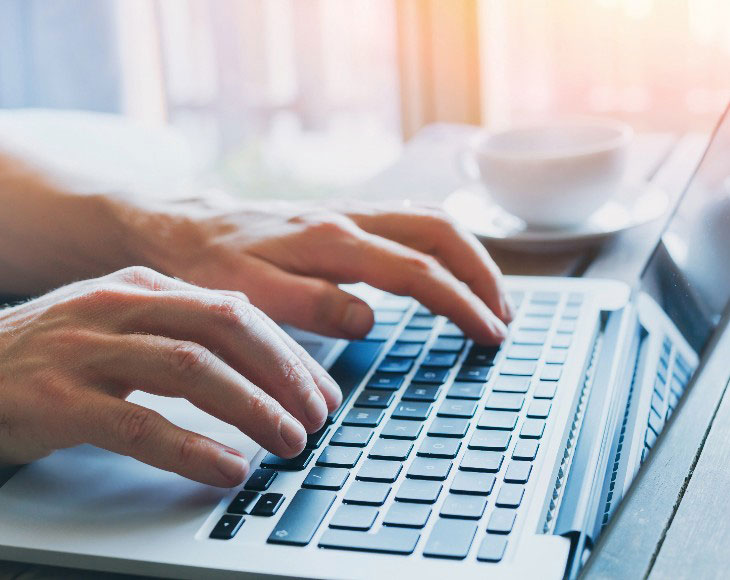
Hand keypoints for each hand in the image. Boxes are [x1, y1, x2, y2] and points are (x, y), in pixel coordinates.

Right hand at [0, 267, 340, 486]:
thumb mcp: (128, 325)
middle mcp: (122, 305)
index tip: (322, 392)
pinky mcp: (58, 399)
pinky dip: (193, 448)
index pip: (238, 312)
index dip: (290, 355)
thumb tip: (267, 364)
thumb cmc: (61, 354)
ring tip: (290, 442)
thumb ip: (188, 333)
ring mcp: (88, 348)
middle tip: (318, 417)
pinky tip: (229, 468)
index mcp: (147, 285)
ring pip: (192, 369)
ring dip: (253, 408)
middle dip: (284, 374)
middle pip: (227, 328)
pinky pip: (140, 424)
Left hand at [129, 196, 512, 343]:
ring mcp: (350, 213)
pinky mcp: (345, 217)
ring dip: (470, 255)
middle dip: (482, 273)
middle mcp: (349, 218)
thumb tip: (370, 320)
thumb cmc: (211, 266)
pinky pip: (411, 221)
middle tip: (503, 317)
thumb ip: (312, 306)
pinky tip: (448, 271)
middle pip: (440, 231)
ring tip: (490, 298)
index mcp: (331, 241)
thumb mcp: (249, 297)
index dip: (462, 302)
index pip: (418, 270)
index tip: (490, 334)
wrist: (184, 228)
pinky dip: (444, 246)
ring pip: (431, 219)